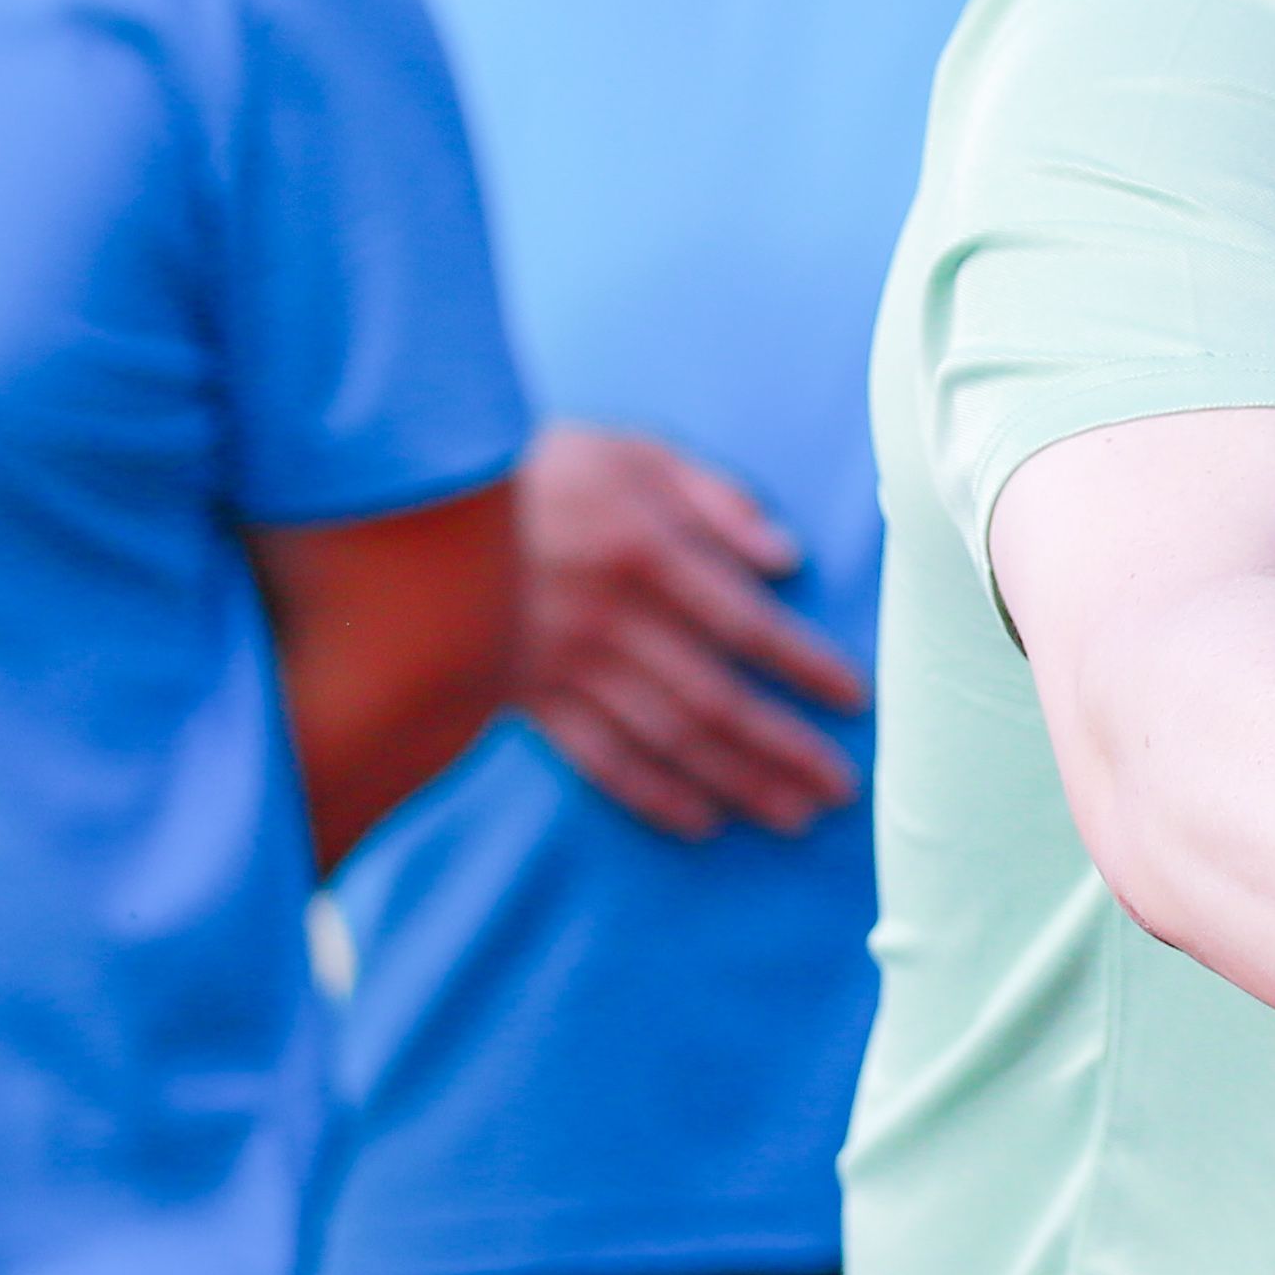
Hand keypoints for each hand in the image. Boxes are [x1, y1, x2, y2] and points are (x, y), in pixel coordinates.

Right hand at [517, 423, 867, 836]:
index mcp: (645, 552)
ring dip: (733, 782)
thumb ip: (716, 501)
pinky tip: (699, 821)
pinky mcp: (526, 695)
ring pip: (664, 739)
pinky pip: (596, 758)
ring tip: (792, 815)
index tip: (855, 699)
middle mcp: (610, 619)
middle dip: (784, 748)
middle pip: (713, 699)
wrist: (419, 499)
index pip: (745, 624)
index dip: (804, 667)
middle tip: (841, 786)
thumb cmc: (549, 467)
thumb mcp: (635, 452)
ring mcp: (565, 665)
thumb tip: (787, 557)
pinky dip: (649, 795)